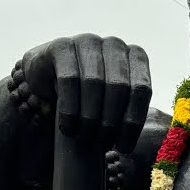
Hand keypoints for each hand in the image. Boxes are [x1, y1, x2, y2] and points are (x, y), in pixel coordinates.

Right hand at [18, 34, 150, 152]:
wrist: (47, 79)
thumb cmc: (87, 95)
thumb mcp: (112, 102)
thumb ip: (128, 112)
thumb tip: (133, 145)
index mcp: (136, 56)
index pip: (142, 89)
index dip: (133, 121)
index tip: (123, 147)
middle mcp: (115, 45)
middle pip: (119, 87)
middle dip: (110, 122)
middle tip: (101, 145)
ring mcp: (89, 41)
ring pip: (94, 83)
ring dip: (90, 117)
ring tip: (85, 139)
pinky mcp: (62, 45)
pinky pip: (69, 79)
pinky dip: (70, 108)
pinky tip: (67, 128)